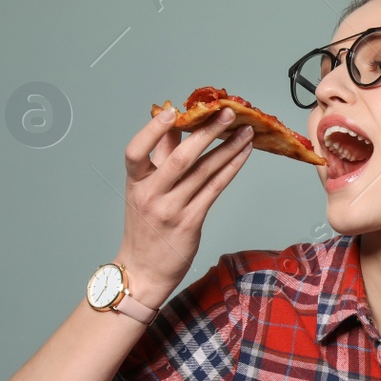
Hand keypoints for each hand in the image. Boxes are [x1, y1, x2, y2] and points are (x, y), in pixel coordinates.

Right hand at [116, 105, 254, 307]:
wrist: (144, 270)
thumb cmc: (145, 227)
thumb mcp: (143, 190)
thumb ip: (159, 157)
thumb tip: (173, 124)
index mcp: (135, 183)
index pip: (136, 151)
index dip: (152, 130)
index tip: (173, 111)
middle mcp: (151, 195)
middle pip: (181, 158)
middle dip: (207, 132)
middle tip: (228, 112)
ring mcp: (172, 209)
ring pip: (204, 171)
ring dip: (228, 148)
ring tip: (246, 131)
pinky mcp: (191, 221)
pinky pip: (215, 189)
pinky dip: (231, 169)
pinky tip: (243, 155)